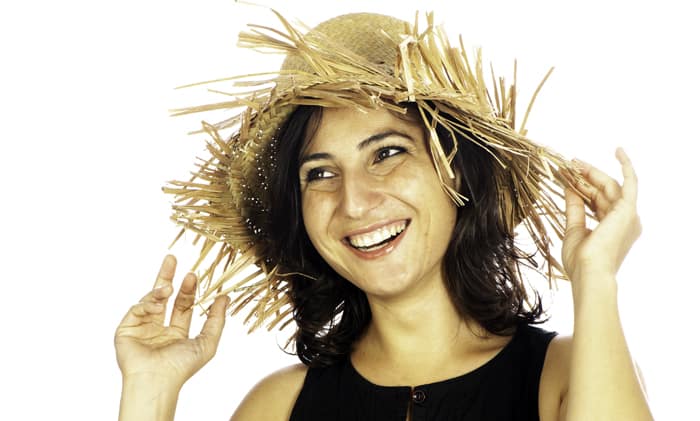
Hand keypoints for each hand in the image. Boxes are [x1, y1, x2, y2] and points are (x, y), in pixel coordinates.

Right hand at [114, 255, 228, 389]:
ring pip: (150, 300)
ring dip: (159, 291)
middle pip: (164, 296)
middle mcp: (158, 329)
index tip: (193, 274)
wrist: (157, 380)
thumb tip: (225, 297)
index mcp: (176, 333)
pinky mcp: (126, 329)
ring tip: (168, 288)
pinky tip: (157, 302)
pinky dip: (147, 303)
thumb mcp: (207, 341)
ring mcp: (142, 328)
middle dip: (167, 277)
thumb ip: (217, 319)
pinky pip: (137, 309)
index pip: (183, 305)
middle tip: (172, 258)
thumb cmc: (182, 367)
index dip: (188, 289)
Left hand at [562, 148, 641, 283]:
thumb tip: (569, 187)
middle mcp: (625, 220)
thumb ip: (574, 208)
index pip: (597, 201)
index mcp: (613, 227)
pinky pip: (630, 182)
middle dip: (585, 176)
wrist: (589, 272)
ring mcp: (628, 215)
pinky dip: (625, 166)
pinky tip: (618, 151)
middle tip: (569, 164)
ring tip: (573, 162)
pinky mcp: (628, 210)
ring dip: (592, 173)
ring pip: (609, 186)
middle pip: (603, 191)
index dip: (582, 187)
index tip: (565, 176)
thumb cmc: (581, 260)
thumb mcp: (574, 229)